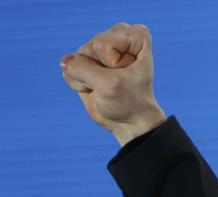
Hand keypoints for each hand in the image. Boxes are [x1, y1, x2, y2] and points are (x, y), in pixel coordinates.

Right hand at [60, 22, 166, 145]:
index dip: (111, 64)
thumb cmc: (129, 102)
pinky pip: (70, 67)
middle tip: (115, 83)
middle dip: (97, 71)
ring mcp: (101, 48)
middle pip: (89, 48)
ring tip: (105, 87)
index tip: (127, 76)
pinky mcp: (87, 61)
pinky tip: (94, 88)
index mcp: (135, 36)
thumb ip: (81, 67)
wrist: (129, 122)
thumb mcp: (108, 85)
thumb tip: (64, 62)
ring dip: (87, 78)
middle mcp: (118, 36)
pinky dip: (79, 83)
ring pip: (78, 58)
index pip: (103, 43)